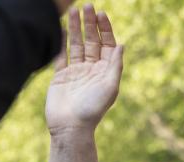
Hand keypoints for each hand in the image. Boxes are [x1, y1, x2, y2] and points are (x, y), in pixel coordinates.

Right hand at [45, 5, 123, 135]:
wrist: (71, 127)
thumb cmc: (93, 109)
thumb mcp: (110, 87)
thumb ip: (115, 65)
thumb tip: (122, 44)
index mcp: (105, 72)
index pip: (107, 45)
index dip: (105, 30)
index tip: (102, 14)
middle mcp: (92, 70)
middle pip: (92, 41)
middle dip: (90, 24)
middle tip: (88, 6)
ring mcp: (76, 72)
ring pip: (76, 45)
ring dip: (76, 28)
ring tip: (74, 11)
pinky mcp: (61, 76)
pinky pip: (61, 55)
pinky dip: (61, 42)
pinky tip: (61, 29)